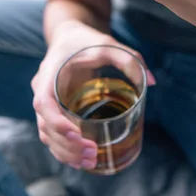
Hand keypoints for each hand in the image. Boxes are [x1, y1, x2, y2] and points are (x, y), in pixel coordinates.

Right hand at [31, 20, 155, 168]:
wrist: (69, 35)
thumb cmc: (87, 40)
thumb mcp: (108, 43)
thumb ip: (129, 59)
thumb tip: (153, 81)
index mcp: (49, 73)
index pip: (43, 103)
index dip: (57, 122)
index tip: (77, 134)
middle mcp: (42, 90)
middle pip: (45, 126)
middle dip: (67, 144)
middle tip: (93, 152)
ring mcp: (46, 102)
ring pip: (47, 135)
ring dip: (65, 152)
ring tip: (91, 161)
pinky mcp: (53, 110)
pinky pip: (53, 135)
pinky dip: (64, 149)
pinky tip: (82, 159)